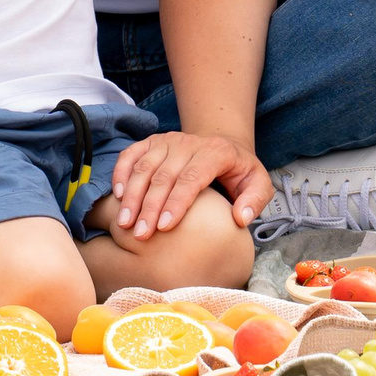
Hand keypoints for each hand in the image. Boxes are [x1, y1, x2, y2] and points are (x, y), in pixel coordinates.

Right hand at [109, 131, 272, 238]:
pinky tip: (117, 196)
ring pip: (144, 167)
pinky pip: (131, 154)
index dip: (177, 202)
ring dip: (132, 195)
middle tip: (140, 234)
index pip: (192, 177)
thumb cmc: (239, 171)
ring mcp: (168, 141)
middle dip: (150, 206)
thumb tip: (240, 218)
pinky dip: (121, 173)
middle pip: (164, 175)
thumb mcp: (259, 183)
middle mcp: (189, 143)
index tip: (165, 228)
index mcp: (216, 152)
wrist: (223, 144)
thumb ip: (254, 201)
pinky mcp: (152, 142)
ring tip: (124, 223)